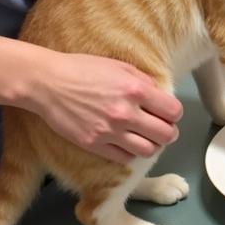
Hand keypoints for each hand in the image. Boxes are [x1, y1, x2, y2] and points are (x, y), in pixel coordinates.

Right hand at [27, 52, 182, 162]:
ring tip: (147, 138)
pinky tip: (128, 143)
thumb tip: (160, 96)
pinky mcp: (94, 145)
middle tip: (164, 129)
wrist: (49, 83)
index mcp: (136, 90)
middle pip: (165, 135)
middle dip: (169, 132)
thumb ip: (144, 81)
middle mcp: (126, 113)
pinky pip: (124, 158)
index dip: (174, 113)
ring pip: (148, 151)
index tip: (169, 113)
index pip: (173, 111)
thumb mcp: (121, 66)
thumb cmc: (84, 69)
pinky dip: (131, 153)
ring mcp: (110, 131)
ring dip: (152, 145)